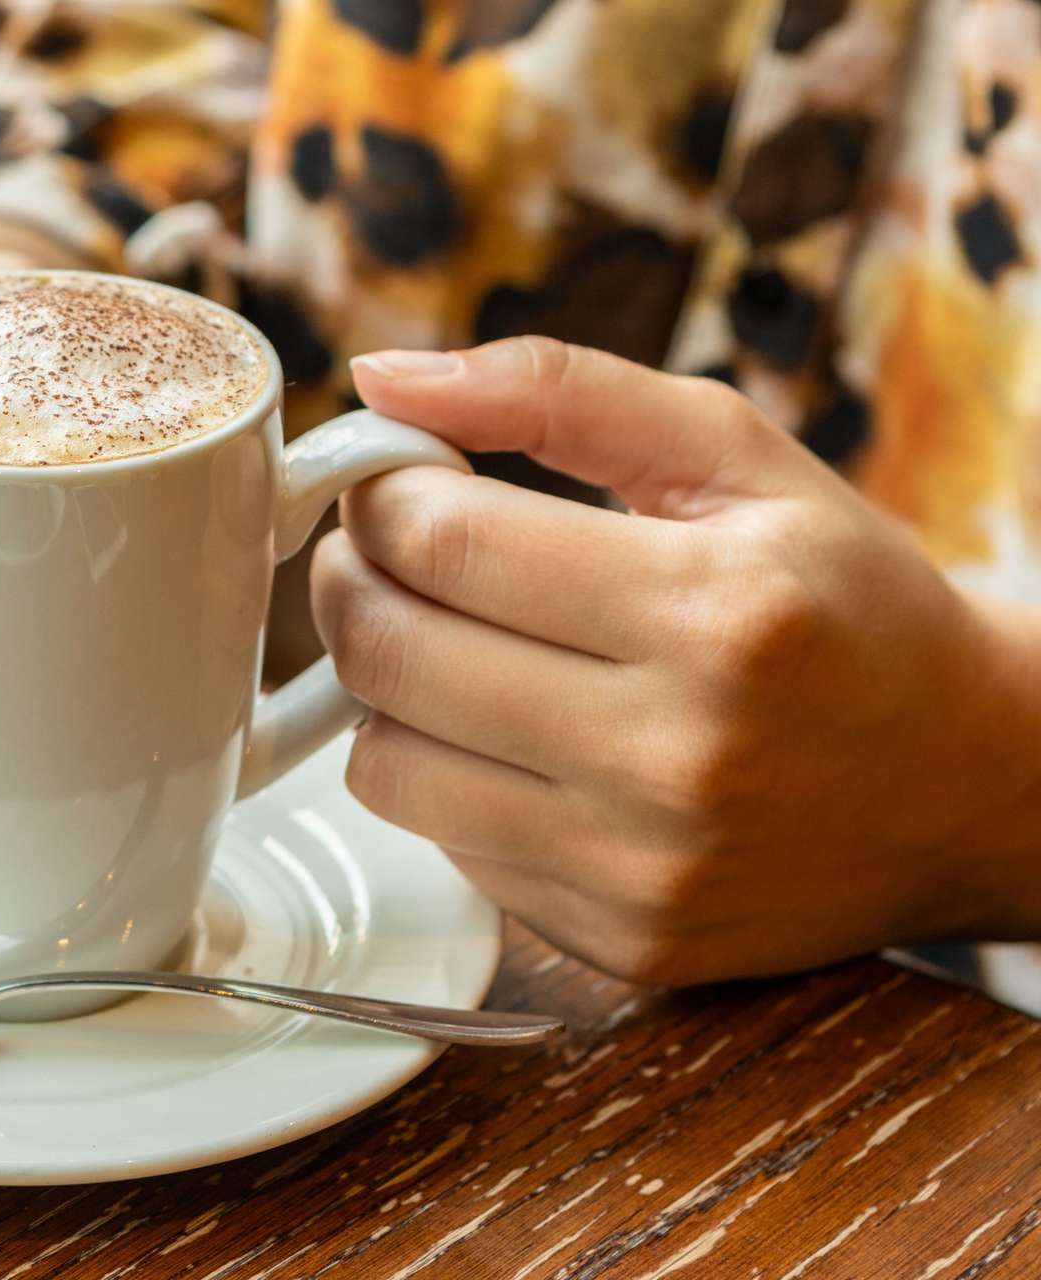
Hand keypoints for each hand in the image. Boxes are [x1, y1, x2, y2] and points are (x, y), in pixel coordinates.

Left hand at [310, 337, 1040, 984]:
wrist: (964, 783)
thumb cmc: (840, 599)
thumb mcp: (732, 453)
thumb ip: (555, 391)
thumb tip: (382, 376)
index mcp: (714, 611)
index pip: (443, 542)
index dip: (381, 495)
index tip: (390, 478)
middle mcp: (674, 756)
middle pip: (391, 653)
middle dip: (351, 579)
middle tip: (381, 547)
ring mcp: (641, 868)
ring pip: (385, 763)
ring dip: (382, 685)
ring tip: (443, 636)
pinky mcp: (618, 939)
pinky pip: (445, 840)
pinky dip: (447, 774)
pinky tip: (513, 732)